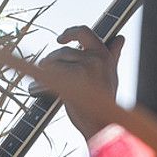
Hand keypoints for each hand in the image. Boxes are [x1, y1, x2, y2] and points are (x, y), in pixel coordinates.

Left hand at [35, 26, 123, 140]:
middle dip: (52, 58)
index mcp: (104, 55)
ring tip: (41, 80)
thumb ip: (113, 56)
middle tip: (45, 64)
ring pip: (55, 61)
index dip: (70, 32)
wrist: (101, 124)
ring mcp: (83, 69)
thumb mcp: (112, 75)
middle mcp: (95, 59)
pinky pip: (49, 74)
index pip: (84, 32)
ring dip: (45, 70)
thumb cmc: (105, 103)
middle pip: (64, 50)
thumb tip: (120, 38)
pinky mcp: (71, 80)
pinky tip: (36, 87)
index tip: (60, 39)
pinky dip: (40, 81)